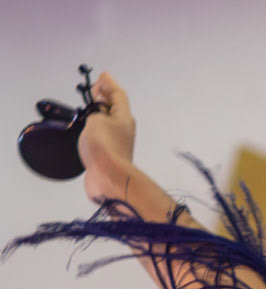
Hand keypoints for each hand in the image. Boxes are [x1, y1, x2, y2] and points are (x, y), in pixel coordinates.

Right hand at [79, 73, 135, 201]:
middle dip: (104, 98)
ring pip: (108, 124)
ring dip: (99, 115)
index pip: (118, 94)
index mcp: (124, 117)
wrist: (109, 179)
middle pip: (115, 108)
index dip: (109, 84)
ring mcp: (117, 144)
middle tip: (92, 92)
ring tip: (87, 109)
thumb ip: (95, 110)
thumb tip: (97, 116)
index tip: (100, 77)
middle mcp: (123, 129)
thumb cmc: (104, 147)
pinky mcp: (108, 156)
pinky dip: (95, 131)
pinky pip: (102, 138)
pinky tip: (86, 130)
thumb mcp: (97, 119)